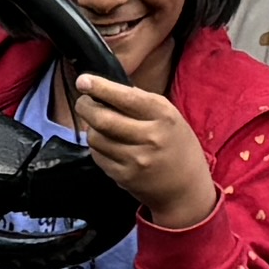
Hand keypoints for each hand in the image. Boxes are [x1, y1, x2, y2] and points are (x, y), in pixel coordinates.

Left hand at [68, 73, 217, 226]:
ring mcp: (136, 160)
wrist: (186, 188)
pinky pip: (98, 156)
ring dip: (91, 128)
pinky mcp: (124, 177)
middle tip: (83, 102)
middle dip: (85, 107)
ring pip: (96, 138)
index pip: (126, 97)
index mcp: (163, 116)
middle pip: (103, 119)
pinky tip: (106, 144)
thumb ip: (141, 102)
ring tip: (98, 126)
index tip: (83, 81)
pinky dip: (97, 147)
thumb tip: (104, 89)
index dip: (100, 88)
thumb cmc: (175, 144)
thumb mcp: (169, 116)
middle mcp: (150, 137)